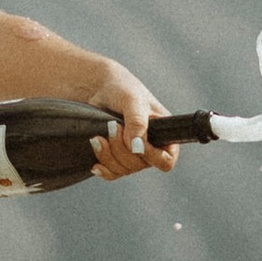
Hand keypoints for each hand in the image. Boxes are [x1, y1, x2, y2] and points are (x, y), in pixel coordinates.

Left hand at [78, 62, 177, 177]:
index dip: (151, 157)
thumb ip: (137, 123)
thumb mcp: (133, 101)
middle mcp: (151, 146)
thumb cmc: (122, 88)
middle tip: (111, 127)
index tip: (134, 143)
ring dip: (108, 156)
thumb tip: (137, 148)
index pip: (166, 160)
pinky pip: (113, 173)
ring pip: (123, 169)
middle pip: (139, 165)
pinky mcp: (116, 156)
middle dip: (121, 149)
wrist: (98, 87)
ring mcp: (133, 153)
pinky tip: (95, 163)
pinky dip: (104, 168)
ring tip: (97, 137)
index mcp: (164, 133)